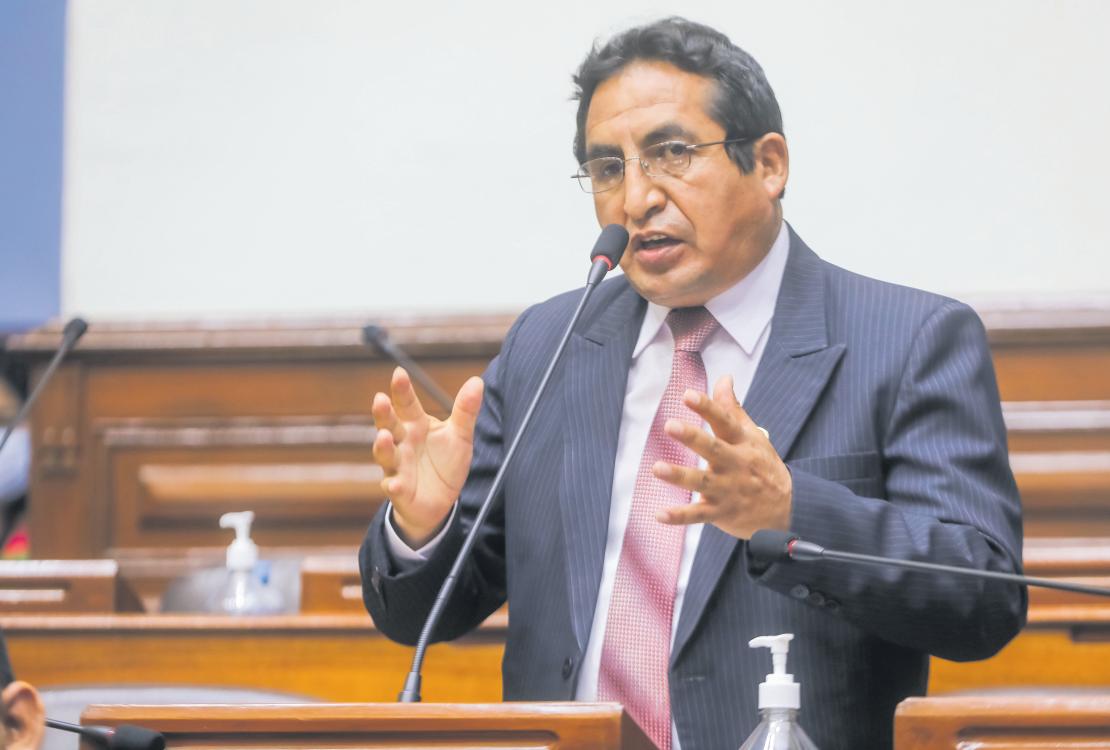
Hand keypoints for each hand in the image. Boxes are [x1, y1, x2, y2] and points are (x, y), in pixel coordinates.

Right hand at [372, 367, 483, 546]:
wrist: (440, 501)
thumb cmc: (445, 462)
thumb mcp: (460, 436)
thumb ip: (465, 410)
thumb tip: (477, 380)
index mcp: (416, 425)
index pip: (407, 404)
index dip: (402, 390)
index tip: (399, 372)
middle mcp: (402, 443)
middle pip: (389, 425)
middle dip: (383, 413)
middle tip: (379, 399)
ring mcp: (398, 466)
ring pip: (386, 454)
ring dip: (383, 446)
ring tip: (384, 437)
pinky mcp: (399, 489)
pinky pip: (394, 486)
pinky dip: (393, 485)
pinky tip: (395, 483)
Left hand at [653, 375, 791, 538]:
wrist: (787, 507)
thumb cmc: (762, 465)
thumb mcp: (752, 435)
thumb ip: (732, 408)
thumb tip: (723, 378)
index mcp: (742, 442)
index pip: (724, 421)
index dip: (707, 407)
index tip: (687, 395)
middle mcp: (735, 464)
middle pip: (713, 449)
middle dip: (692, 438)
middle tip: (670, 425)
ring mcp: (728, 489)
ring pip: (702, 481)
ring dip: (679, 476)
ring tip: (657, 468)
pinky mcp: (721, 512)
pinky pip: (698, 514)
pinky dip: (679, 516)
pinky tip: (659, 514)